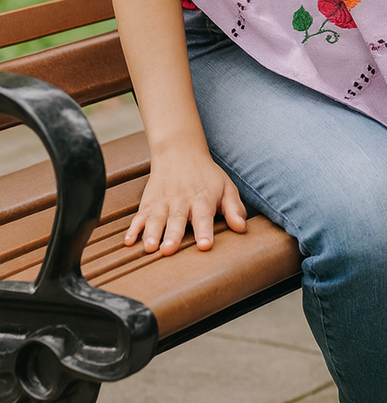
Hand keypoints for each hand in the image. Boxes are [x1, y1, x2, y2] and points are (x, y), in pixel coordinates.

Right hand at [124, 148, 247, 253]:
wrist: (180, 153)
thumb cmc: (206, 176)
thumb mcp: (226, 188)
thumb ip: (234, 208)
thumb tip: (242, 227)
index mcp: (202, 201)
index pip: (204, 218)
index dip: (204, 231)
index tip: (205, 245)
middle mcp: (181, 202)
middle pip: (177, 220)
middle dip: (173, 235)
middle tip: (169, 249)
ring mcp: (163, 203)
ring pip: (156, 219)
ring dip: (152, 233)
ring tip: (150, 247)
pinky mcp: (149, 204)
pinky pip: (139, 217)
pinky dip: (133, 228)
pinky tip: (129, 241)